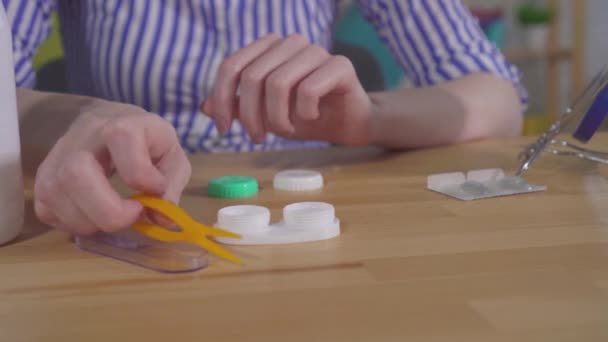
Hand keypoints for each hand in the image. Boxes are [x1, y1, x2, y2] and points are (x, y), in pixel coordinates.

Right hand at [33, 100, 191, 234]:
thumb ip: (172, 184)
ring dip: (90, 222)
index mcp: (124, 123)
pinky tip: (93, 215)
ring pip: (56, 196)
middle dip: (108, 211)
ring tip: (114, 216)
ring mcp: (57, 157)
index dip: (141, 174)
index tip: (155, 189)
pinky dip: (72, 223)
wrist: (109, 123)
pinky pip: (47, 210)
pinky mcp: (42, 178)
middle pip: (76, 173)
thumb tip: (162, 220)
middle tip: (131, 215)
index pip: (122, 138)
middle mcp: (84, 136)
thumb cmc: (146, 143)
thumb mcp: (171, 155)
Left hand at [202, 33, 371, 144]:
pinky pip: (308, 90)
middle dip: (250, 115)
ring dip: (277, 117)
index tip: (223, 129)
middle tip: (258, 138)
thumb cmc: (303, 116)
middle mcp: (290, 43)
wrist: (348, 123)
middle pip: (252, 77)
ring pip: (278, 83)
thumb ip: (236, 107)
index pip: (231, 66)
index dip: (222, 99)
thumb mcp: (263, 115)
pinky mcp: (339, 64)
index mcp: (268, 48)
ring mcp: (315, 51)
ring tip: (285, 129)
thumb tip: (204, 107)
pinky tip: (310, 117)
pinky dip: (304, 112)